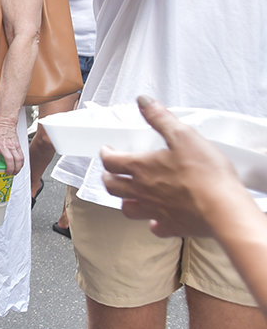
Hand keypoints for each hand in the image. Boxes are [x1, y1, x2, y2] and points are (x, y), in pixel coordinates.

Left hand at [0, 118, 24, 176]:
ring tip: (13, 173)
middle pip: (8, 159)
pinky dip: (21, 163)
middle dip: (8, 169)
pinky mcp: (18, 146)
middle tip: (6, 173)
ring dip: (16, 168)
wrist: (5, 123)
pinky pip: (21, 156)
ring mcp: (12, 146)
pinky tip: (18, 167)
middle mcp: (4, 145)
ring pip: (17, 159)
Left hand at [102, 96, 250, 237]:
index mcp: (141, 168)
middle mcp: (142, 191)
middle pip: (112, 186)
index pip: (111, 161)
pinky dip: (152, 222)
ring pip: (127, 208)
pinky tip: (156, 219)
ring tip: (128, 194)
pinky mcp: (170, 226)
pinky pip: (154, 226)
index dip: (106, 154)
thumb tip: (143, 101)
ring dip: (124, 200)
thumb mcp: (183, 135)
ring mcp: (154, 210)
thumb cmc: (205, 173)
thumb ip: (161, 118)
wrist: (223, 209)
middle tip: (112, 171)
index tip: (107, 150)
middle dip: (108, 177)